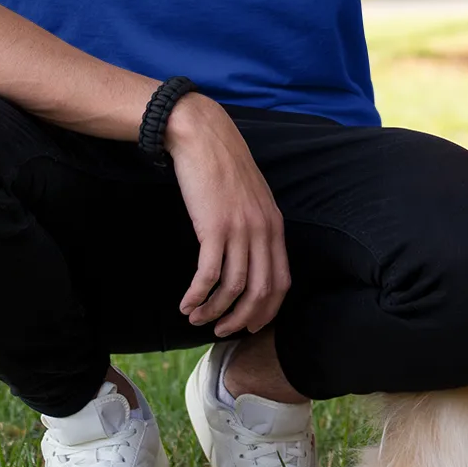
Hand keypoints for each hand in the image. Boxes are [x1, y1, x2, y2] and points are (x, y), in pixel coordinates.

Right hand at [166, 94, 290, 337]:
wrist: (203, 136)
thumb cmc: (223, 166)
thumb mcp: (252, 197)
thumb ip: (256, 226)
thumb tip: (250, 258)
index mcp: (275, 225)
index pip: (281, 281)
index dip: (267, 311)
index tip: (249, 325)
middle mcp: (262, 231)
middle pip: (261, 292)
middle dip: (241, 319)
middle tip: (221, 330)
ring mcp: (239, 229)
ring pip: (233, 287)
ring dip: (214, 310)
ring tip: (196, 318)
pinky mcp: (213, 227)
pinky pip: (208, 275)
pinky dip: (197, 295)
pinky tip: (186, 303)